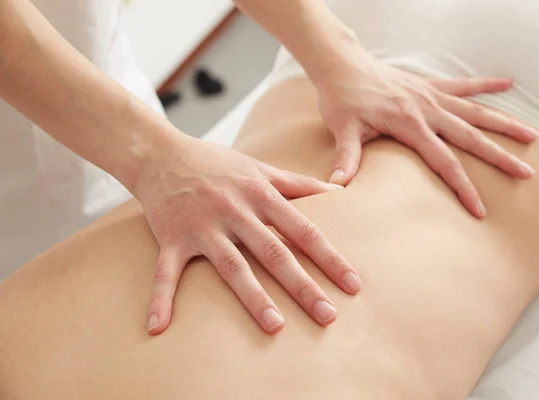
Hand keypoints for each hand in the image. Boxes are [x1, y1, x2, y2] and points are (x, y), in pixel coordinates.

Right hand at [132, 136, 361, 334]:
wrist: (161, 152)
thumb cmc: (217, 163)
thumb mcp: (260, 168)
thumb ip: (299, 183)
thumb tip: (340, 193)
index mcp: (260, 194)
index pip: (303, 229)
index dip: (329, 257)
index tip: (353, 284)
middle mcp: (235, 211)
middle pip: (274, 252)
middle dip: (303, 285)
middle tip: (328, 316)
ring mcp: (202, 226)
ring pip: (232, 265)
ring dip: (252, 297)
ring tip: (275, 326)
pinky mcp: (171, 238)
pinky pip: (166, 272)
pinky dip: (161, 298)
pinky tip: (158, 326)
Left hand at [317, 52, 537, 217]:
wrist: (342, 64)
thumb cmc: (342, 99)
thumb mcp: (343, 130)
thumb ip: (346, 159)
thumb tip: (337, 189)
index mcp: (409, 124)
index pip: (444, 162)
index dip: (464, 188)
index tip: (479, 210)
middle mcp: (427, 109)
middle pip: (471, 137)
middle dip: (500, 158)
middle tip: (526, 174)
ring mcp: (431, 95)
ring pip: (476, 111)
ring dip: (504, 124)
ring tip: (533, 137)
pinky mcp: (429, 85)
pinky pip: (463, 84)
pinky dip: (486, 85)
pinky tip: (508, 84)